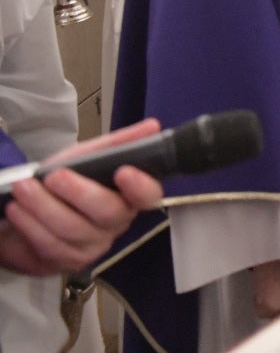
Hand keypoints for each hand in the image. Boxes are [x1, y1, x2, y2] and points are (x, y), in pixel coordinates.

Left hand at [0, 119, 163, 275]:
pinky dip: (31, 224)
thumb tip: (152, 126)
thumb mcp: (86, 156)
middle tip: (54, 176)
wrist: (30, 211)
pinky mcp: (70, 261)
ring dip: (44, 206)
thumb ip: (116, 144)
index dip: (141, 186)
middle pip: (109, 212)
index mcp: (129, 195)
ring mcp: (95, 244)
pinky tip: (18, 210)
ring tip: (24, 188)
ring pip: (74, 229)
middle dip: (79, 192)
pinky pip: (51, 244)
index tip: (124, 171)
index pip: (149, 195)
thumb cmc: (63, 182)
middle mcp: (118, 222)